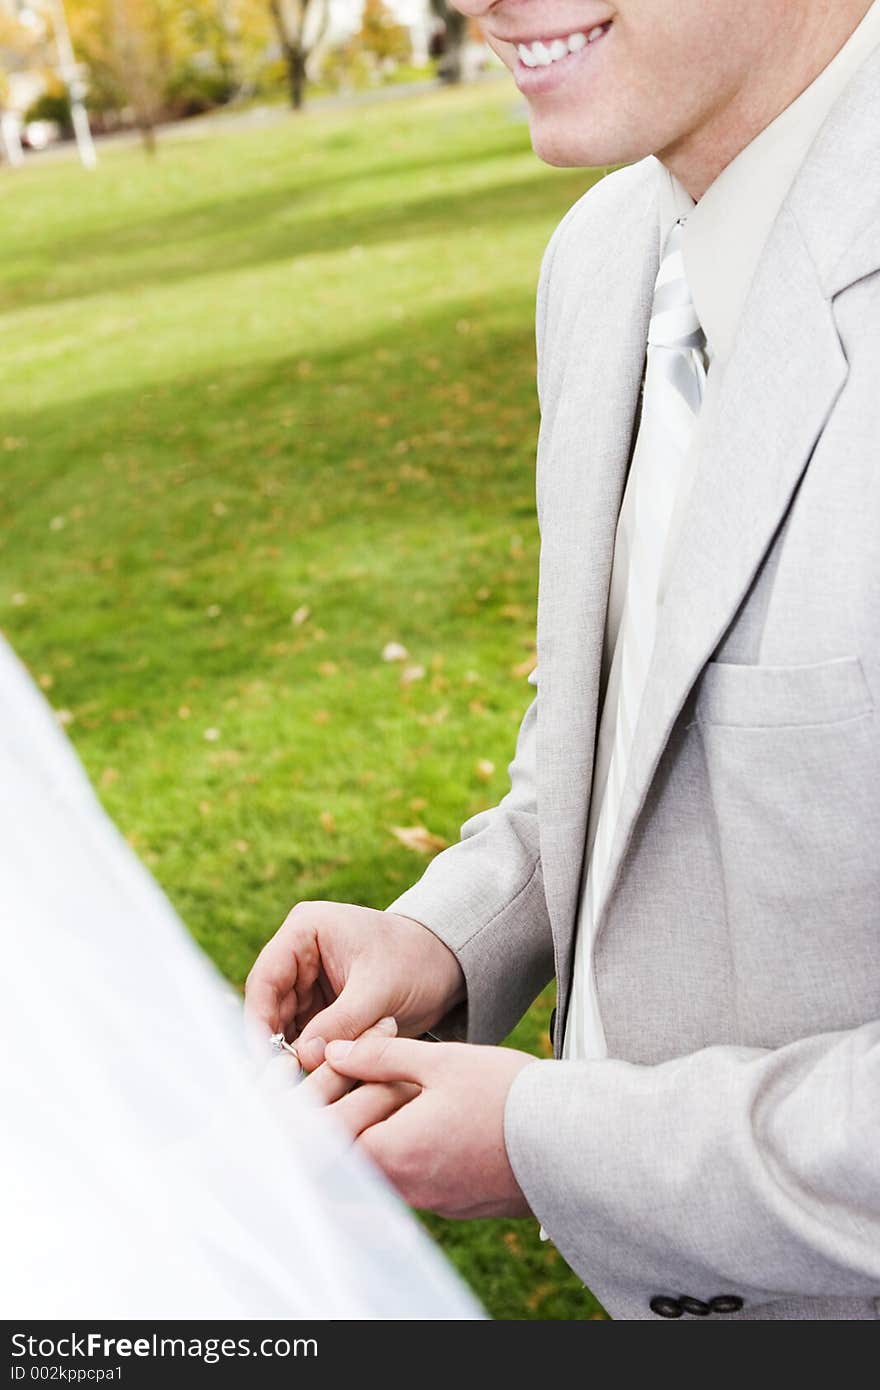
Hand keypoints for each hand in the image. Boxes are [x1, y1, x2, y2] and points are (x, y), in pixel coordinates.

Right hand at [245, 901, 464, 1070]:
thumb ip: (342, 1022)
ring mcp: (308, 984)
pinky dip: (308, 1061)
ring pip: (284, 1028)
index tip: (262, 1058)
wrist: (447, 966)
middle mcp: (298, 955)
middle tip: (277, 1085)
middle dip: (273, 1046)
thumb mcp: (380, 990)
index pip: (266, 978)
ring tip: (296, 1090)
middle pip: (269, 1007)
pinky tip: (314, 1085)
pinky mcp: (321, 1010)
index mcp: (305, 931)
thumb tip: (303, 1058)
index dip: (258, 1019)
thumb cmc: (416, 961)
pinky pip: (305, 1039)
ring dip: (290, 1058)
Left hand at [322, 1034, 536, 1218]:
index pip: (330, 1136)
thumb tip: (334, 1052)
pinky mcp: (454, 1204)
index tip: (341, 1072)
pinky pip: (412, 1180)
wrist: (572, 1141)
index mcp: (394, 1153)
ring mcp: (431, 1202)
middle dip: (352, 1116)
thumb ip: (379, 1058)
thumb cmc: (507, 1096)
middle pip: (351, 1157)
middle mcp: (406, 1188)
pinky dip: (409, 1150)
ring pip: (382, 1169)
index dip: (329, 1101)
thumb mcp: (440, 1062)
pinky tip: (433, 1119)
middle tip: (370, 1078)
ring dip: (382, 1132)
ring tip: (406, 1093)